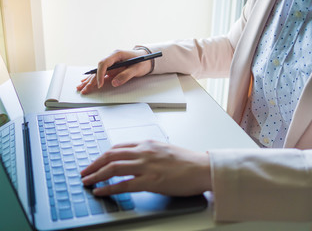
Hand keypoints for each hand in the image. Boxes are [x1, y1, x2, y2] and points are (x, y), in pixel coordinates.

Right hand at [77, 49, 151, 93]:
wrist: (147, 58)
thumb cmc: (143, 61)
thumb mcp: (137, 69)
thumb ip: (126, 75)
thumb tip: (114, 82)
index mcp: (117, 55)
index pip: (104, 64)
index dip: (100, 75)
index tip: (100, 84)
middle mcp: (112, 58)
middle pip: (98, 69)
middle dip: (91, 80)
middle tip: (85, 89)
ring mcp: (111, 62)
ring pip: (97, 72)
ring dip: (89, 80)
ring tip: (81, 87)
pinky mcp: (112, 67)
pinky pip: (101, 73)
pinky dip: (93, 79)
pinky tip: (85, 82)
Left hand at [81, 140, 211, 196]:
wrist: (202, 168)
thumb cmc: (186, 160)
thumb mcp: (164, 150)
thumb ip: (148, 152)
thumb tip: (135, 159)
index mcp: (147, 144)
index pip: (118, 147)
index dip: (103, 155)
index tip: (95, 161)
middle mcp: (144, 152)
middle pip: (111, 155)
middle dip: (94, 164)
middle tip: (84, 172)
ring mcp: (147, 166)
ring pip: (114, 168)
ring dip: (97, 175)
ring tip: (87, 181)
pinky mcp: (151, 181)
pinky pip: (124, 184)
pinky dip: (109, 188)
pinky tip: (100, 191)